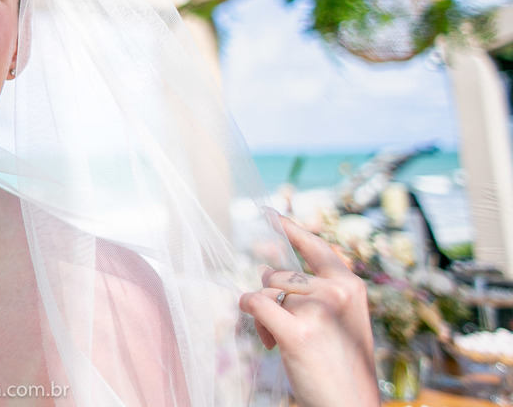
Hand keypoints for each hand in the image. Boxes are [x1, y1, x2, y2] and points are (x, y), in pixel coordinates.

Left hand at [239, 215, 380, 406]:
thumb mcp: (342, 320)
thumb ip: (316, 292)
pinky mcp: (297, 331)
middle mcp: (336, 292)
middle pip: (279, 275)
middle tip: (283, 328)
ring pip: (266, 291)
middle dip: (272, 298)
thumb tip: (267, 269)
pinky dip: (249, 313)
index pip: (315, 247)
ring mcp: (318, 310)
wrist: (350, 405)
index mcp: (351, 287)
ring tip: (279, 341)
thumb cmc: (341, 365)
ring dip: (264, 314)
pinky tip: (263, 336)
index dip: (290, 229)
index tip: (269, 213)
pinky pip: (255, 304)